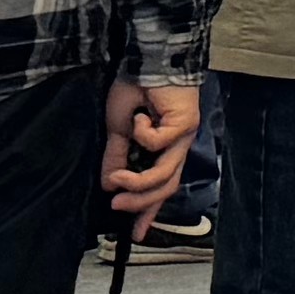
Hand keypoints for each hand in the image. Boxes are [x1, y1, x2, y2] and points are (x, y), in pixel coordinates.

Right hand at [100, 78, 196, 226]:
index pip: (159, 187)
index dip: (148, 210)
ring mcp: (184, 136)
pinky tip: (140, 117)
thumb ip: (117, 158)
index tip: (135, 233)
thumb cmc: (134, 91)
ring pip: (166, 173)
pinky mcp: (186, 123)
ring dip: (137, 181)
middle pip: (166, 186)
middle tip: (116, 204)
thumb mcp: (118, 131)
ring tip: (117, 179)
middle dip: (140, 202)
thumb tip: (109, 184)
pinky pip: (159, 142)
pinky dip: (142, 134)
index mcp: (162, 150)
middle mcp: (177, 146)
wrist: (146, 60)